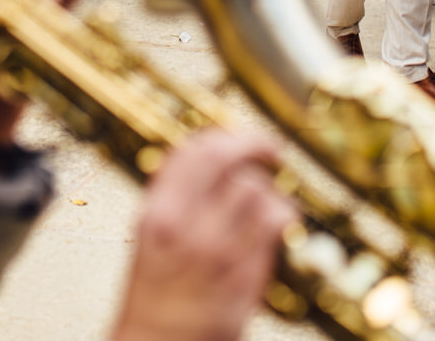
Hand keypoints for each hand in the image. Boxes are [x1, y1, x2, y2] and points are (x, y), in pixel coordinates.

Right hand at [111, 129, 297, 340]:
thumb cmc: (154, 299)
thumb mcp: (151, 239)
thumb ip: (176, 200)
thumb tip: (212, 162)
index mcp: (156, 214)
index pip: (190, 151)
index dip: (220, 136)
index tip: (238, 138)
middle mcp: (184, 226)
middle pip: (226, 158)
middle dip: (254, 145)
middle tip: (270, 149)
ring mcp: (215, 250)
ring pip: (255, 188)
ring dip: (268, 190)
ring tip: (267, 203)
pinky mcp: (242, 275)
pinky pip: (273, 223)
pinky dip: (283, 215)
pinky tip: (282, 222)